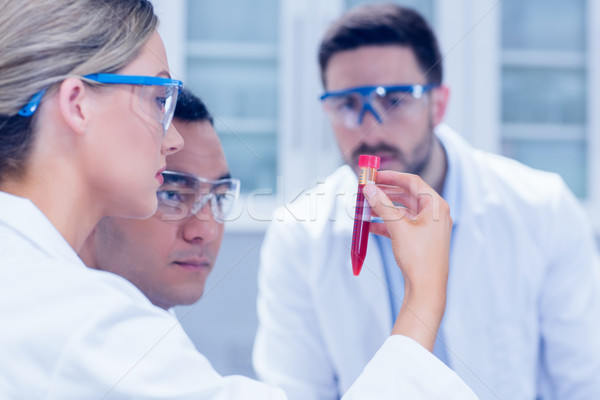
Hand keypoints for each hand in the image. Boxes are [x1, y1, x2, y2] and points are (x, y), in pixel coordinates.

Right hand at [363, 171, 451, 350]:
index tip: (373, 175)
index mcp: (436, 205)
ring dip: (383, 209)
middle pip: (406, 195)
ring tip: (364, 209)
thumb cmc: (418, 257)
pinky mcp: (421, 240)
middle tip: (366, 191)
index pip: (412, 181)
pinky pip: (402, 225)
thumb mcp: (397, 227)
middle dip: (384, 193)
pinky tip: (370, 226)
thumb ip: (381, 205)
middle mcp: (435, 213)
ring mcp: (429, 227)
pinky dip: (387, 223)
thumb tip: (368, 188)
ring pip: (402, 211)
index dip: (391, 176)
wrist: (427, 289)